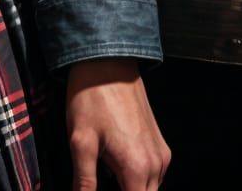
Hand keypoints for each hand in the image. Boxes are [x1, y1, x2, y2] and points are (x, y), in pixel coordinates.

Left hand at [63, 58, 169, 189]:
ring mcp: (161, 154)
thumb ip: (84, 181)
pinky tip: (117, 164)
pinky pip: (154, 174)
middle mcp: (156, 164)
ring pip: (151, 189)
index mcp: (137, 168)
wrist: (107, 62)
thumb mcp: (80, 141)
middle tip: (101, 180)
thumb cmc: (91, 97)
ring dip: (132, 188)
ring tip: (107, 173)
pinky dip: (139, 178)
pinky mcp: (160, 144)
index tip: (99, 187)